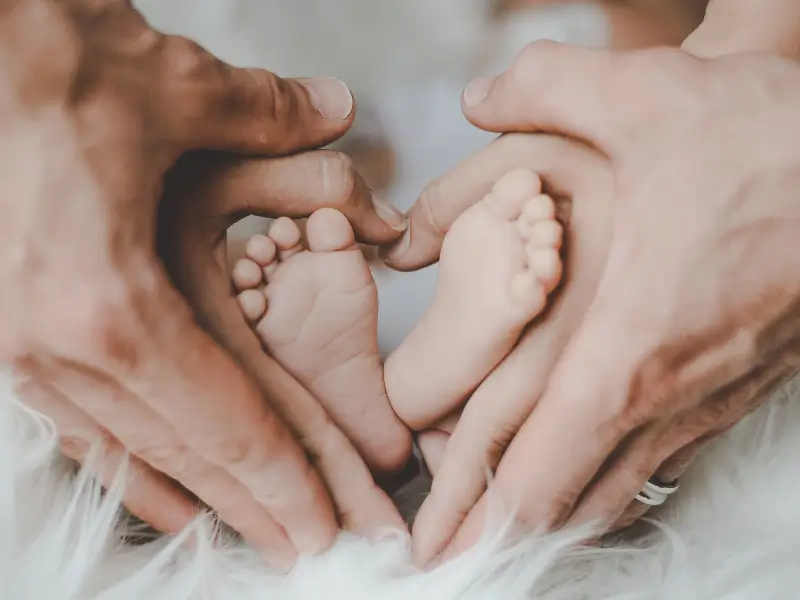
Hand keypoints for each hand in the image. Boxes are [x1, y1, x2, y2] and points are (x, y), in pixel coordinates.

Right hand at [0, 0, 402, 566]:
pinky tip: (158, 489)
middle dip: (257, 506)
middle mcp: (59, 344)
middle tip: (311, 549)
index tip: (331, 523)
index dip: (289, 478)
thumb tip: (334, 110)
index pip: (230, 419)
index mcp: (112, 303)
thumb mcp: (171, 89)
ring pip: (130, 449)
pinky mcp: (4, 330)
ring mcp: (20, 345)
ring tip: (247, 534)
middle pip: (188, 451)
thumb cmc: (39, 61)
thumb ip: (269, 117)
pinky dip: (128, 463)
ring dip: (198, 496)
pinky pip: (75, 423)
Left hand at [388, 42, 799, 561]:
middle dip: (500, 534)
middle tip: (447, 557)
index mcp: (626, 346)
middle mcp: (670, 394)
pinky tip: (584, 473)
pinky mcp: (739, 389)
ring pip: (619, 490)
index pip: (539, 469)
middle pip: (570, 504)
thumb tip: (477, 94)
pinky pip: (660, 460)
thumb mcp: (646, 92)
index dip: (477, 515)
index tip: (433, 552)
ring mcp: (711, 400)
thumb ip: (542, 87)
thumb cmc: (771, 137)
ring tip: (498, 527)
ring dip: (553, 512)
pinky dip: (607, 478)